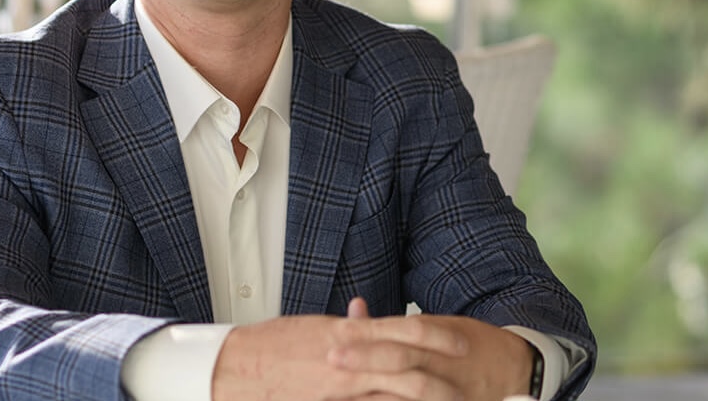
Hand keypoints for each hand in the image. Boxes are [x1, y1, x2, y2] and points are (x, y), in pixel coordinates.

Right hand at [211, 302, 468, 400]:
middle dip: (443, 373)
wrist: (237, 368)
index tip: (458, 339)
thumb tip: (365, 314)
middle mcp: (351, 358)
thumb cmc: (271, 346)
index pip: (403, 328)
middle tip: (470, 377)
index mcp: (348, 332)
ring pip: (397, 393)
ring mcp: (343, 387)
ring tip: (453, 399)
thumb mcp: (312, 329)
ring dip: (426, 397)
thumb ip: (345, 327)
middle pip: (409, 364)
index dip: (436, 334)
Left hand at [337, 298, 533, 400]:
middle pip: (400, 359)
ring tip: (342, 393)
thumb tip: (355, 307)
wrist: (518, 369)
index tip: (335, 334)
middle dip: (366, 359)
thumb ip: (391, 323)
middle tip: (332, 358)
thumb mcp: (433, 326)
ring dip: (376, 394)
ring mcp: (450, 390)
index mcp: (434, 336)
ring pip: (412, 391)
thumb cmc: (467, 344)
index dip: (365, 334)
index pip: (396, 332)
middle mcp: (441, 361)